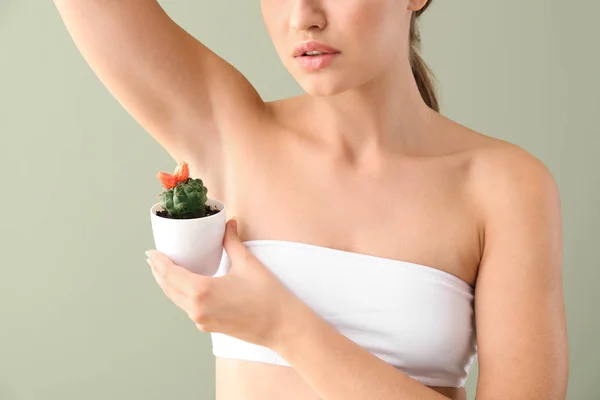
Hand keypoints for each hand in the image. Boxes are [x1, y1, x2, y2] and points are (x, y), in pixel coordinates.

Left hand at [145, 219, 300, 348]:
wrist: (282, 327)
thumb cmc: (268, 297)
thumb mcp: (248, 263)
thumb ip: (232, 242)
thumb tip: (229, 223)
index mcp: (202, 291)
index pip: (170, 274)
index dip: (158, 262)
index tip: (151, 252)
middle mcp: (197, 308)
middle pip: (168, 288)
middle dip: (158, 272)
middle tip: (153, 258)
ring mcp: (201, 320)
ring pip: (176, 299)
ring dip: (167, 284)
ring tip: (164, 270)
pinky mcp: (208, 327)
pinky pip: (187, 307)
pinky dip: (180, 294)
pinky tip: (184, 286)